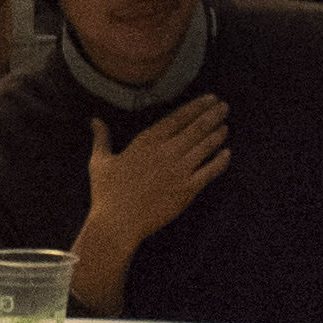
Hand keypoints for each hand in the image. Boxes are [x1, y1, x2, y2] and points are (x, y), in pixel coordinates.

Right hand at [82, 97, 235, 251]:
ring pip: (204, 147)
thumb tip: (95, 120)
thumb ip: (101, 138)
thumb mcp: (100, 161)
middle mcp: (166, 152)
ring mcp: (179, 171)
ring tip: (225, 126)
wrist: (117, 223)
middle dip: (212, 115)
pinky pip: (209, 172)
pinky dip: (220, 161)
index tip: (209, 99)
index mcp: (146, 142)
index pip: (177, 118)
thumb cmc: (106, 193)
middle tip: (224, 106)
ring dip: (217, 135)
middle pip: (196, 128)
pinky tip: (227, 153)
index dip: (196, 107)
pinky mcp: (187, 190)